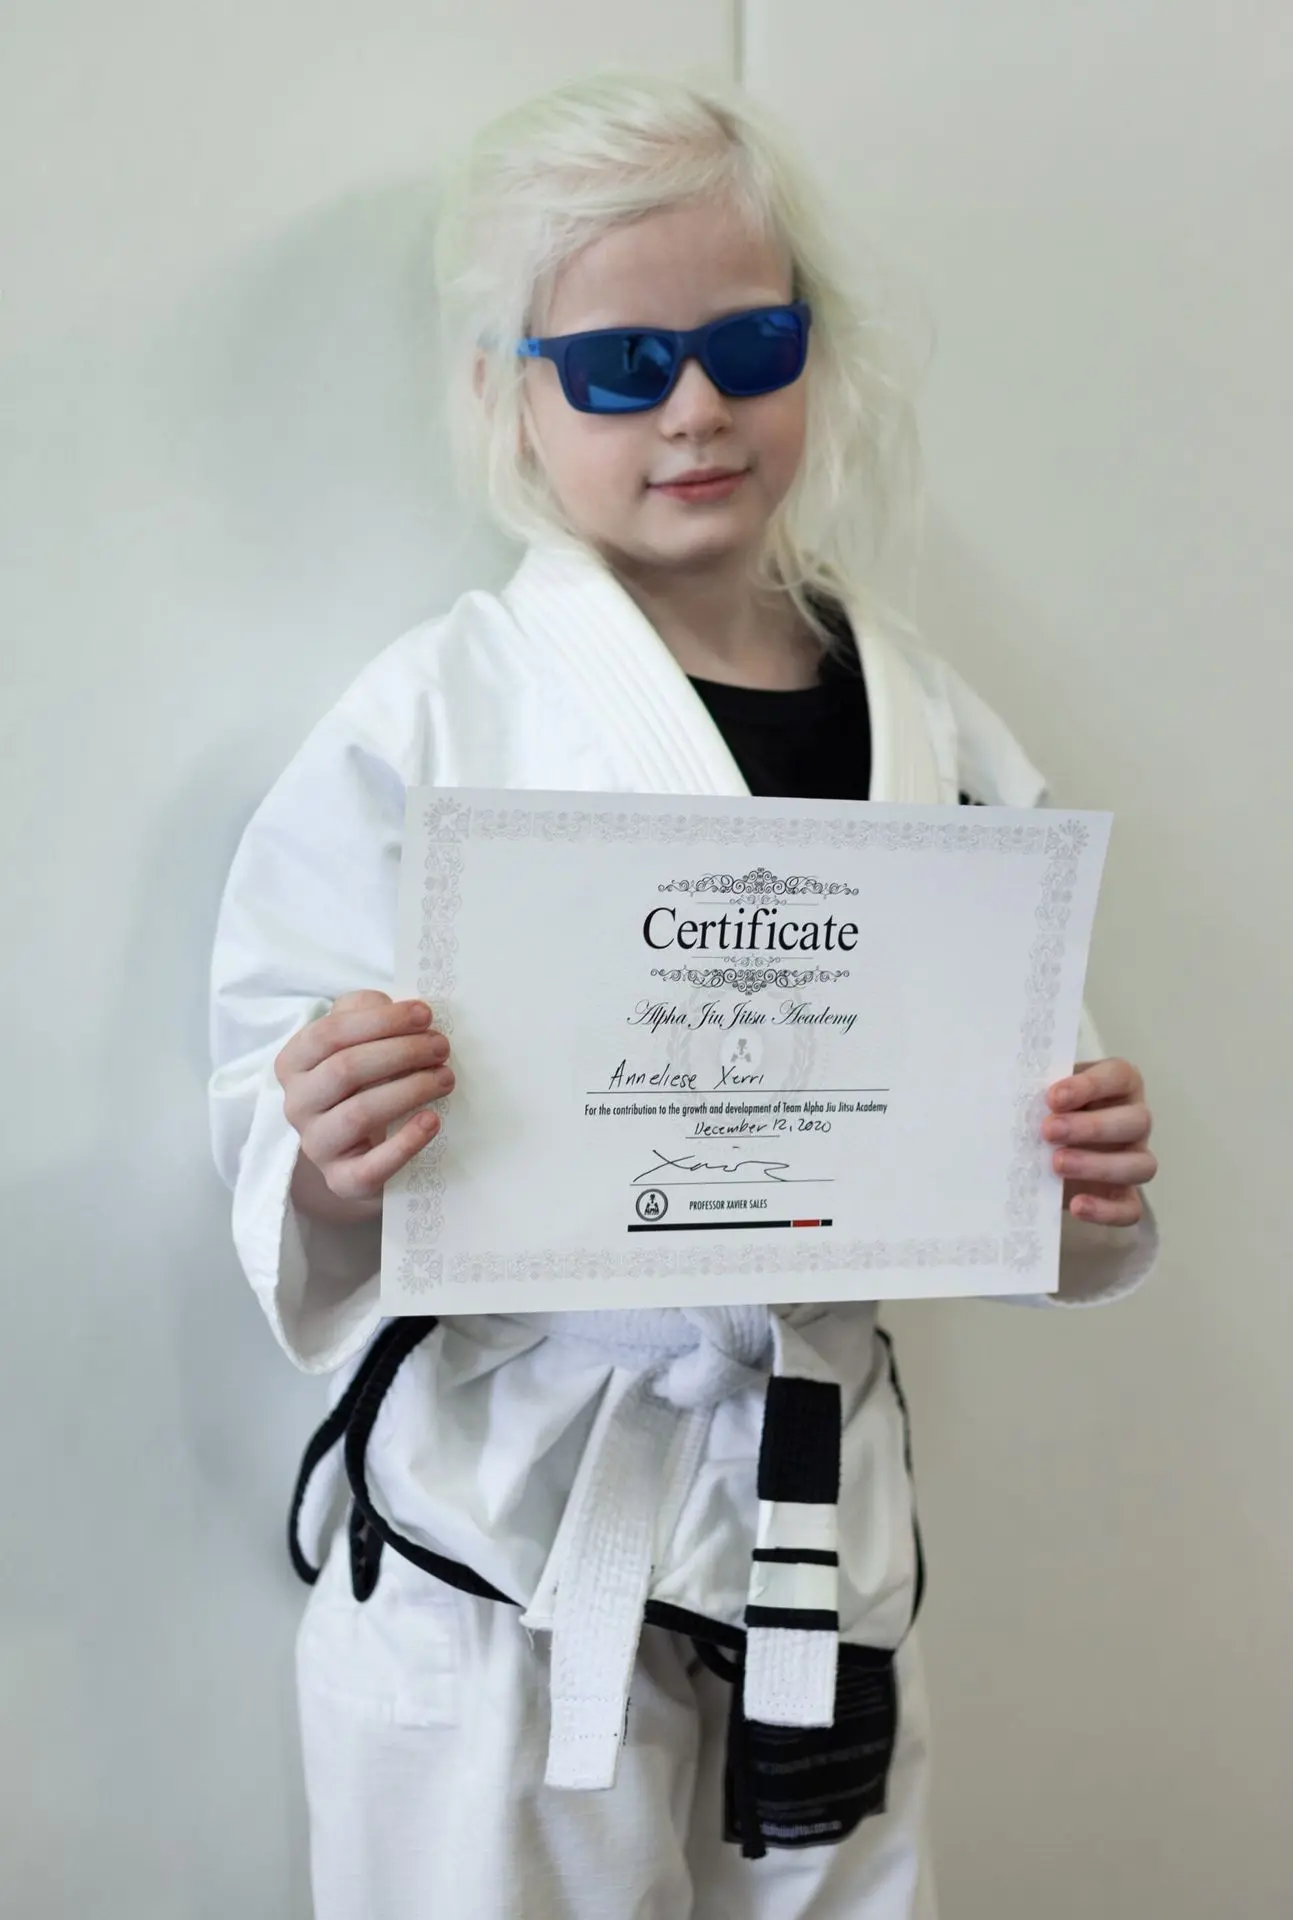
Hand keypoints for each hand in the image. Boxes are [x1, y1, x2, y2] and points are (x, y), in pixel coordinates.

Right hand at [275, 990, 452, 1217]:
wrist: (358, 1150)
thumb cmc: (362, 1082)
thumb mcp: (357, 1041)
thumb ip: (365, 1012)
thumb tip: (399, 1008)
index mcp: (294, 1063)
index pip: (329, 1033)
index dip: (380, 1020)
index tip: (424, 1014)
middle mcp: (296, 1104)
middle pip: (346, 1069)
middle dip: (401, 1052)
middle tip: (442, 1046)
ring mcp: (316, 1145)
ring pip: (359, 1113)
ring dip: (410, 1090)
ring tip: (446, 1078)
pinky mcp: (342, 1180)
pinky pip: (372, 1166)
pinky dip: (406, 1143)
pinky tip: (432, 1120)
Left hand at [1042, 1058, 1156, 1225]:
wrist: (1038, 1157)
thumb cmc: (1043, 1113)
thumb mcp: (1041, 1096)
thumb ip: (1036, 1092)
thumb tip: (1009, 1090)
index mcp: (1117, 1086)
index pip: (1119, 1076)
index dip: (1090, 1085)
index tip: (1053, 1097)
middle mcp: (1133, 1121)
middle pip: (1137, 1121)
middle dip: (1091, 1126)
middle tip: (1048, 1131)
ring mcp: (1134, 1159)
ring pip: (1142, 1165)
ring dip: (1099, 1165)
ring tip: (1056, 1164)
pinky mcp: (1124, 1197)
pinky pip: (1131, 1209)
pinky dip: (1106, 1211)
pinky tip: (1077, 1205)